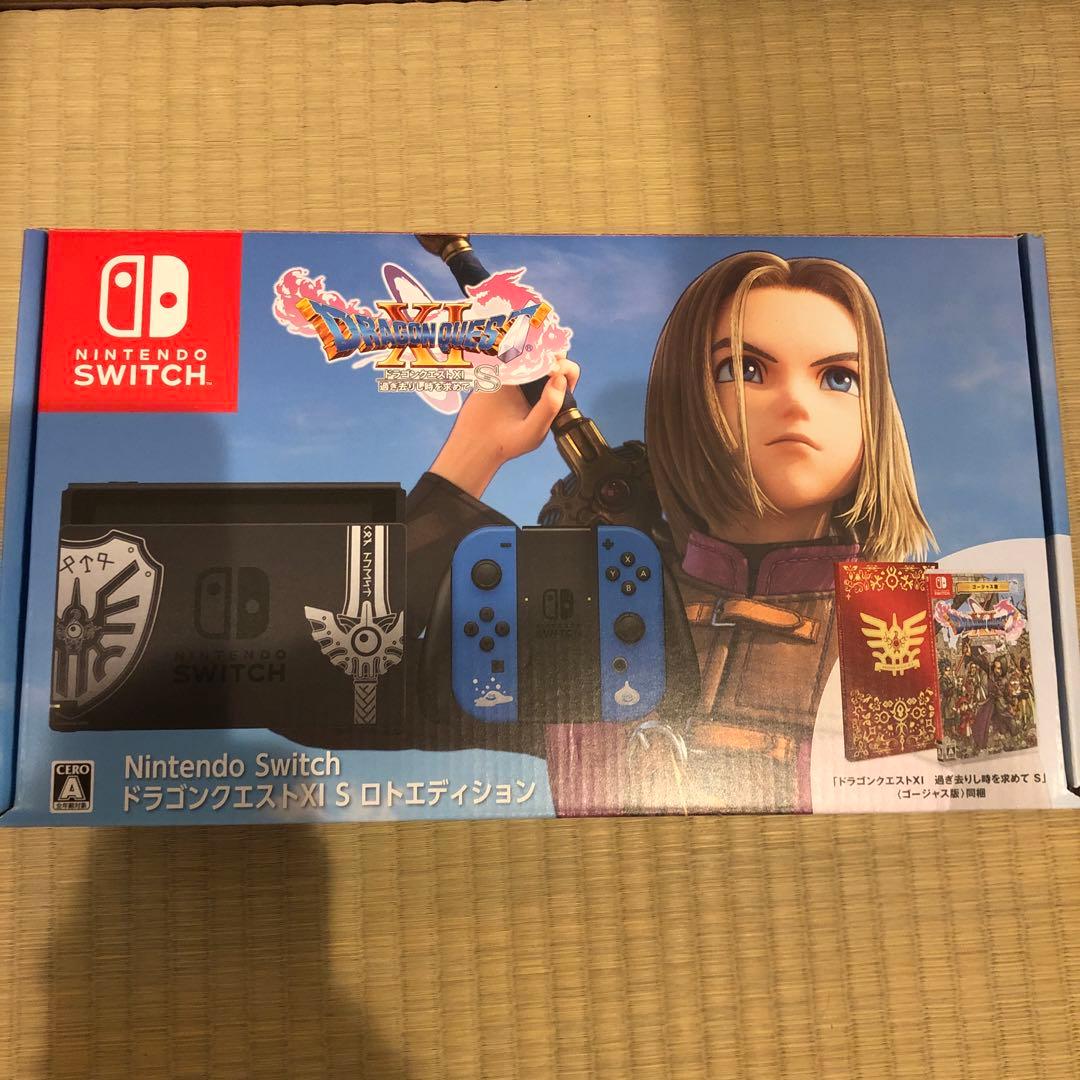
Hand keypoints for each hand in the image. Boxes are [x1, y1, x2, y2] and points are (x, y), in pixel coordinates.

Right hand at [430, 355, 580, 498]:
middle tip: (542, 354)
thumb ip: (550, 407)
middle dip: (551, 350)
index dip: (565, 367)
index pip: (566, 374)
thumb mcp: (534, 430)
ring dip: (531, 344)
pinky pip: (507, 353)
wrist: (477, 443)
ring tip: (527, 349)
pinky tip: (509, 349)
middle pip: (551, 356)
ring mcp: (518, 375)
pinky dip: (509, 347)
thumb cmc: (510, 442)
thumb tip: (560, 378)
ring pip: (531, 350)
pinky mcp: (498, 371)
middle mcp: (538, 383)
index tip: (554, 370)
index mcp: (552, 397)